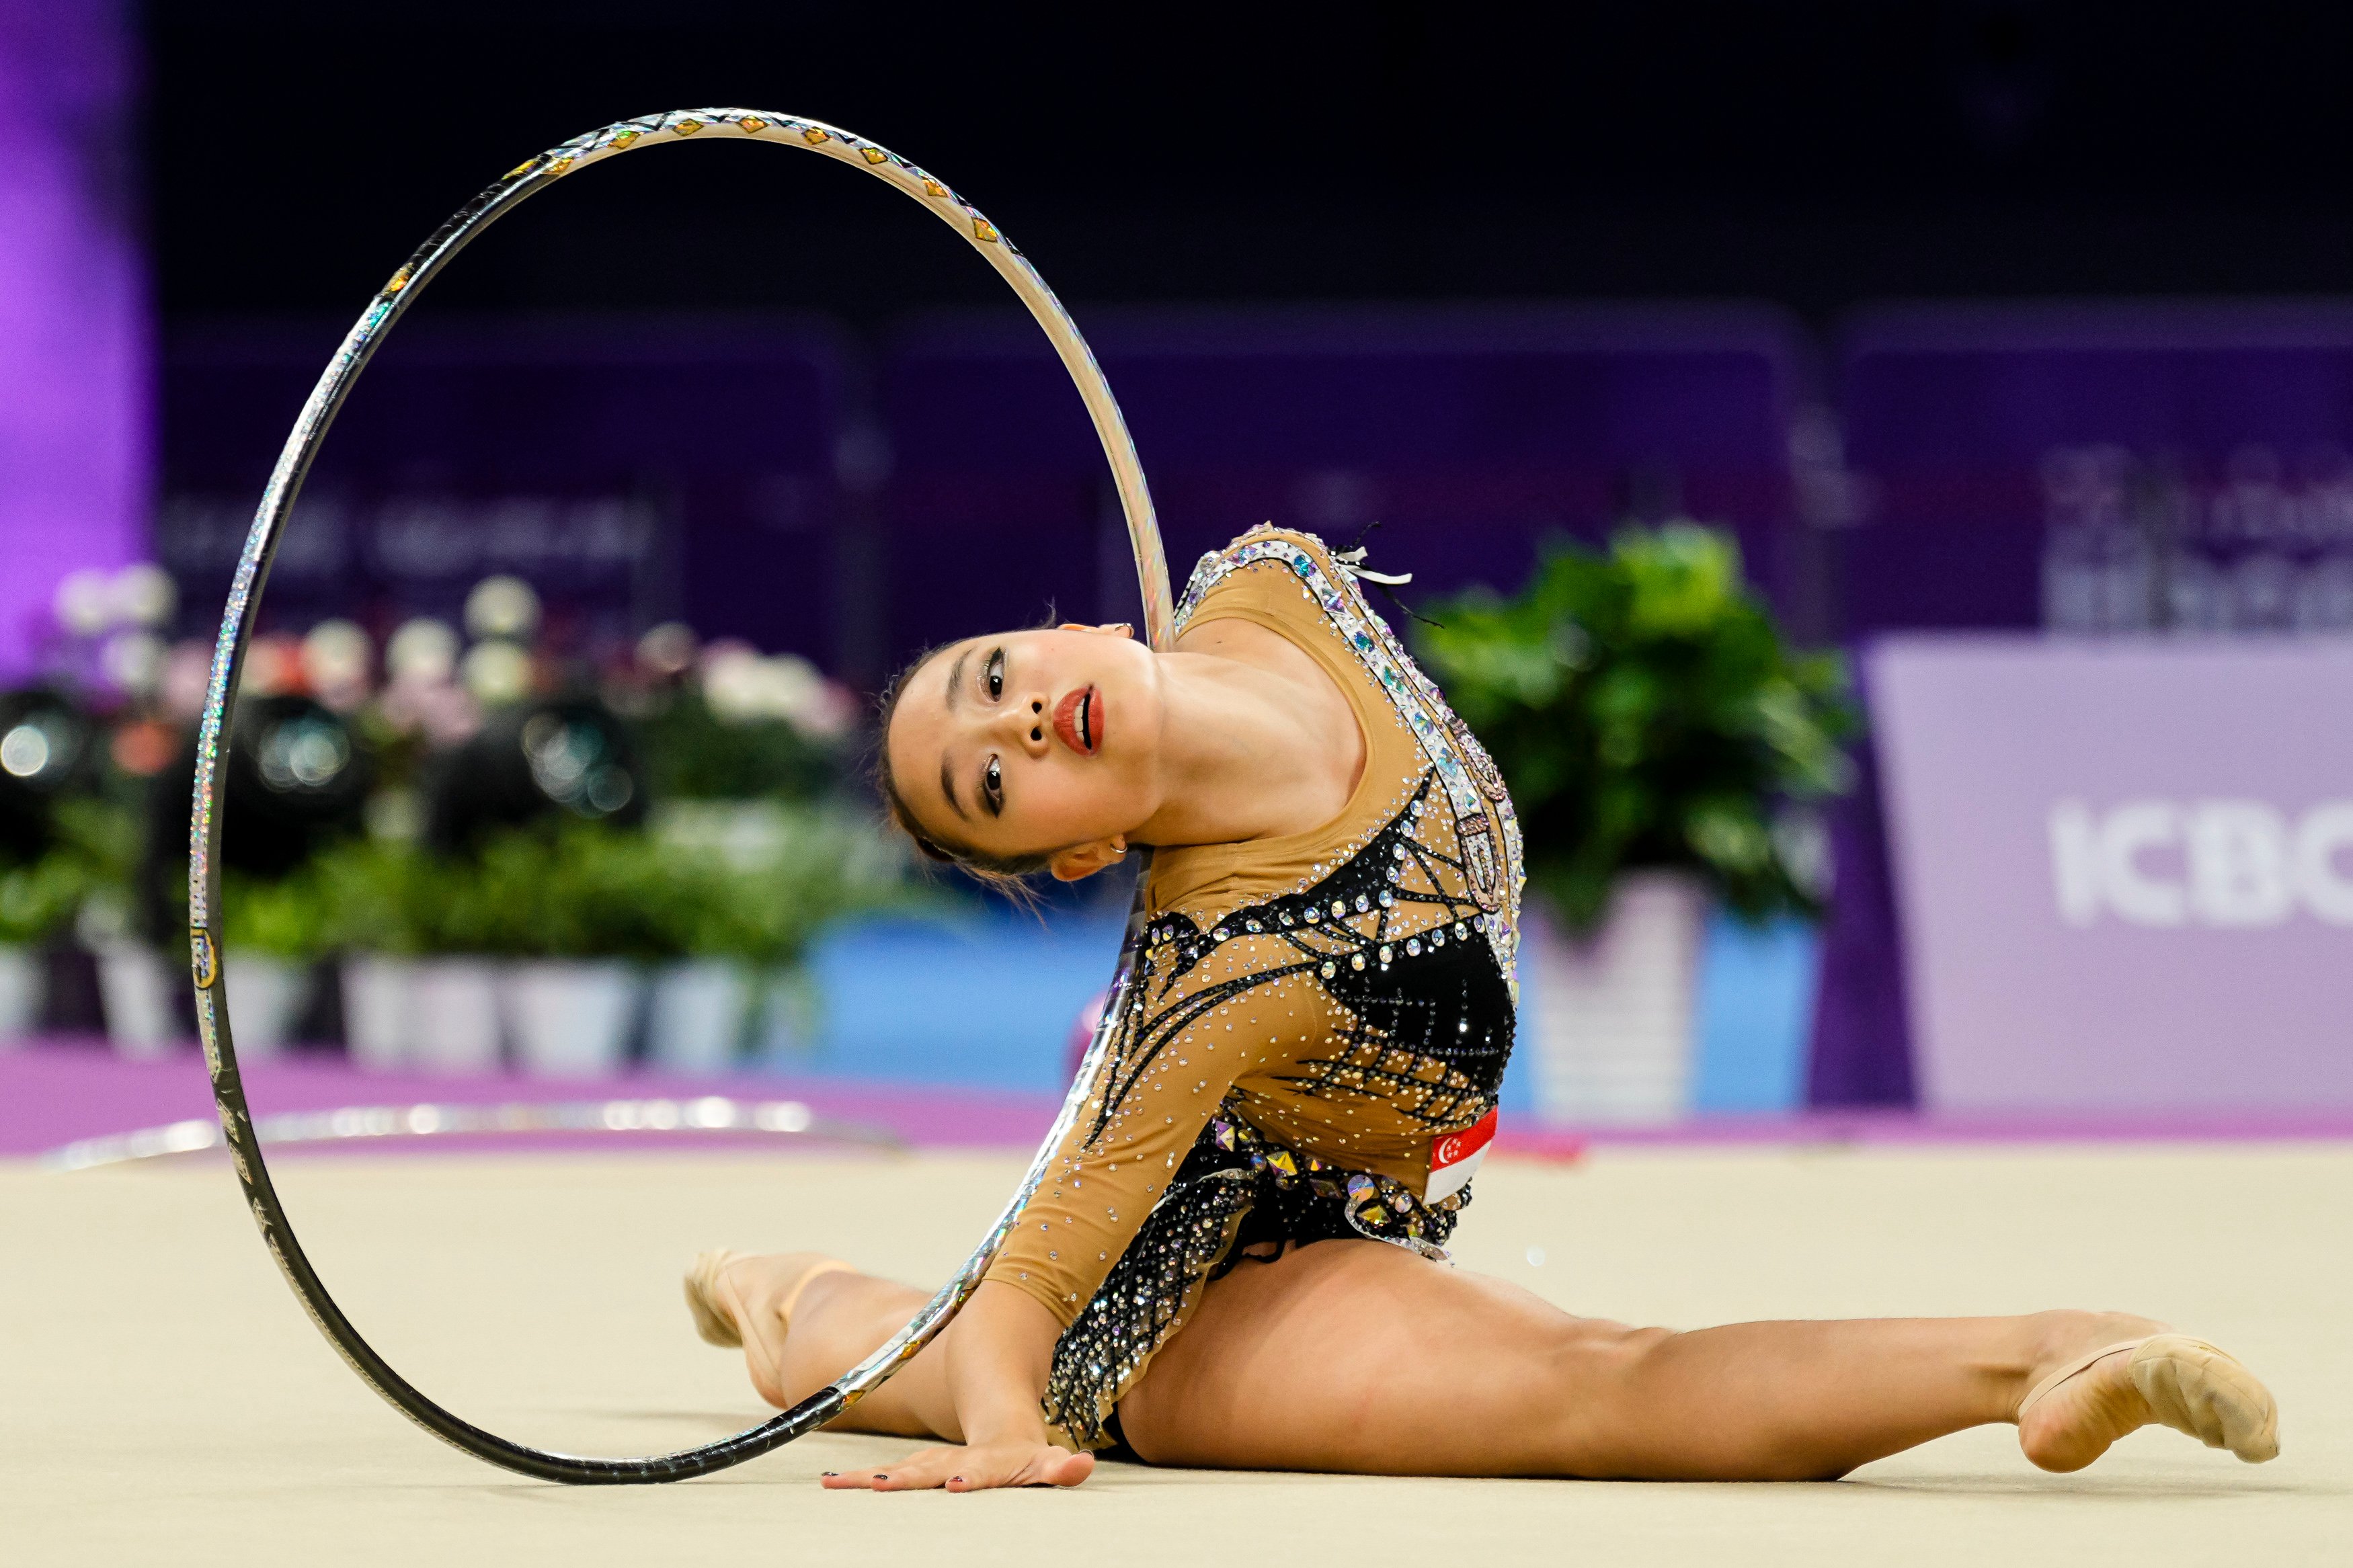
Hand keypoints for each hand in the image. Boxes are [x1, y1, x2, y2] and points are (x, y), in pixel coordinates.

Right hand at [820, 1441, 1094, 1492]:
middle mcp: (958, 1461)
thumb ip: (1060, 1467)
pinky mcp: (916, 1471)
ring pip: (902, 1471)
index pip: (983, 1470)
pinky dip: (856, 1479)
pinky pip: (885, 1476)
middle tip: (876, 1485)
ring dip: (871, 1478)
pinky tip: (828, 1484)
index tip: (955, 1485)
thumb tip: (1082, 1465)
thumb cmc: (1024, 1453)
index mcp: (992, 1460)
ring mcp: (933, 1465)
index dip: (972, 1476)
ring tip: (840, 1484)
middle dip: (907, 1479)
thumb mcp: (1047, 1461)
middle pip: (930, 1470)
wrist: (994, 1407)